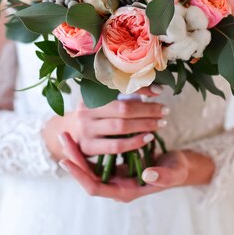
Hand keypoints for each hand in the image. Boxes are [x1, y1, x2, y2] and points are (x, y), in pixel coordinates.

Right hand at [43, 87, 168, 160]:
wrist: (68, 132)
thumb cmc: (94, 113)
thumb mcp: (103, 100)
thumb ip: (124, 95)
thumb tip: (156, 90)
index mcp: (91, 92)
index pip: (120, 87)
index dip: (142, 88)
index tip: (160, 90)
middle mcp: (86, 109)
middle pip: (123, 108)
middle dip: (148, 110)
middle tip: (165, 110)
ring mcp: (86, 128)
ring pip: (121, 127)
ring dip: (145, 125)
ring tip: (160, 124)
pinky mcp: (88, 147)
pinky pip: (116, 146)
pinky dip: (135, 142)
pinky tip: (148, 138)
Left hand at [58, 132, 215, 202]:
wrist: (181, 165)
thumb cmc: (178, 170)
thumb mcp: (174, 173)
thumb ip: (162, 176)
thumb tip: (147, 174)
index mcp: (126, 191)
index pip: (95, 187)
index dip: (80, 175)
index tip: (66, 161)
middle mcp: (117, 184)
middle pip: (87, 174)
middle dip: (73, 157)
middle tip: (63, 138)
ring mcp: (116, 174)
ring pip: (89, 165)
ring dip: (77, 150)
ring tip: (66, 133)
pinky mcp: (117, 162)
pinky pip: (97, 156)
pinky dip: (90, 145)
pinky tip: (82, 132)